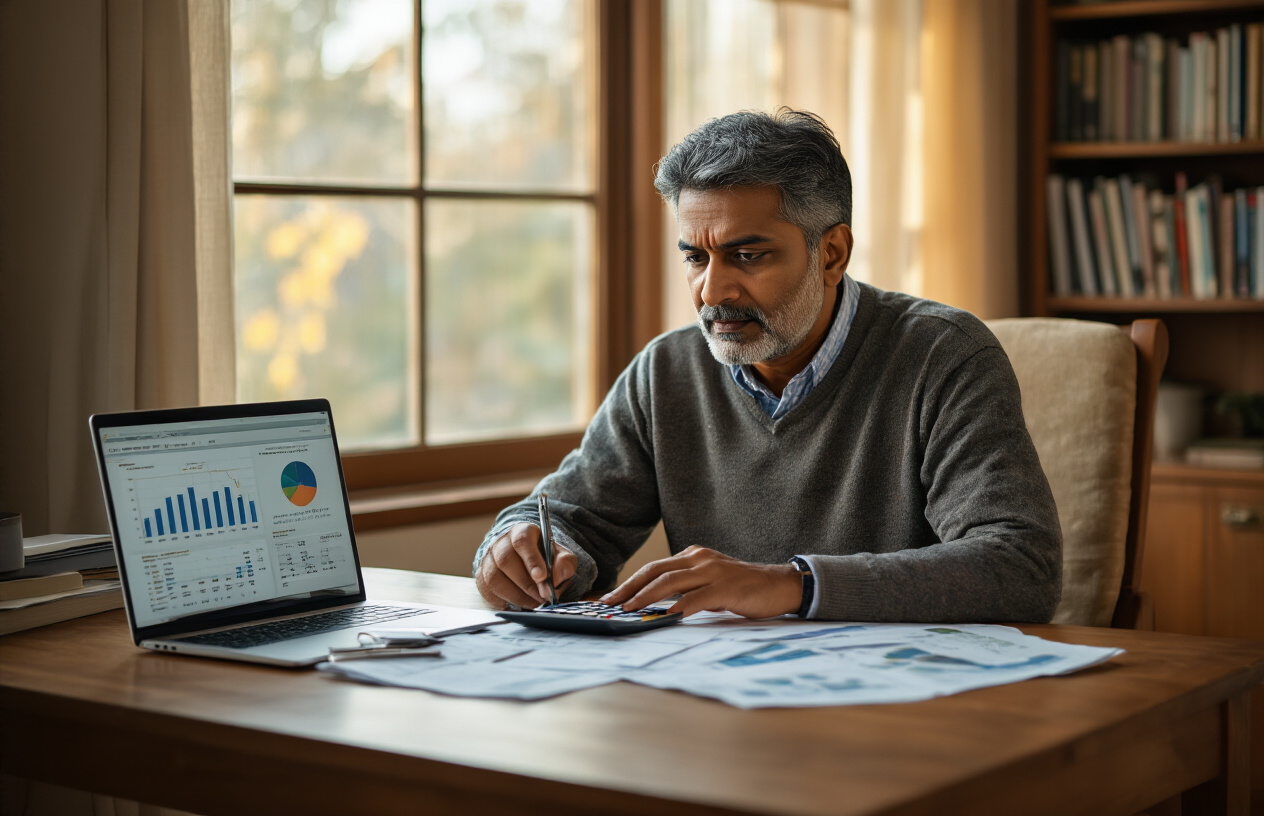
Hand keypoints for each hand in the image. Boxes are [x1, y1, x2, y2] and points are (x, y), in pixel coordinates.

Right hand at [476, 522, 577, 608]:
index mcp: (522, 531)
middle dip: (526, 583)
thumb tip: (556, 577)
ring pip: (494, 578)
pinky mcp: (481, 575)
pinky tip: (518, 604)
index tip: (542, 577)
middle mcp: (500, 542)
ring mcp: (488, 559)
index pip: (522, 541)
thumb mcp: (560, 556)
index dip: (531, 559)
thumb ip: (564, 563)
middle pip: (505, 560)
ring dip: (516, 596)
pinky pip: (487, 591)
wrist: (529, 562)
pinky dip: (503, 601)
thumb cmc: (545, 558)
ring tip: (533, 603)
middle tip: (542, 597)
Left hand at [601, 545, 801, 618]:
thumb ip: (688, 588)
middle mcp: (699, 559)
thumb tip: (660, 605)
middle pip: (656, 571)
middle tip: (610, 603)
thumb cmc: (743, 588)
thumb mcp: (710, 582)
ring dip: (646, 596)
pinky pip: (698, 597)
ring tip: (629, 609)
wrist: (779, 585)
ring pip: (671, 581)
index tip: (612, 596)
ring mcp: (713, 571)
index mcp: (693, 556)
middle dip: (630, 588)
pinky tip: (667, 616)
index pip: (655, 568)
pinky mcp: (726, 587)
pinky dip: (680, 606)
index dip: (631, 582)